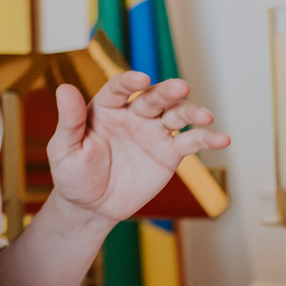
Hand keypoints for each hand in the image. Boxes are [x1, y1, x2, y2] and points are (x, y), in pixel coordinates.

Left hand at [48, 73, 229, 224]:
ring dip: (192, 112)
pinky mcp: (169, 153)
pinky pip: (190, 142)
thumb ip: (69, 120)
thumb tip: (63, 88)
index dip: (130, 81)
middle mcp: (133, 114)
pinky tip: (222, 138)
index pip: (120, 88)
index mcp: (106, 107)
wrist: (91, 207)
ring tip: (205, 116)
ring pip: (176, 115)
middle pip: (154, 97)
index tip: (141, 79)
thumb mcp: (64, 149)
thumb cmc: (72, 174)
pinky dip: (207, 139)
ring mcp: (154, 132)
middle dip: (167, 91)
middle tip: (181, 87)